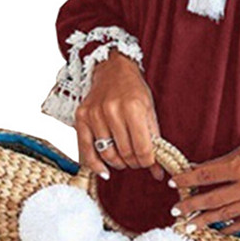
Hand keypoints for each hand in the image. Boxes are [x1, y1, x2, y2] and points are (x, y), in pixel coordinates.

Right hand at [75, 53, 164, 181]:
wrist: (113, 70)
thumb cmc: (134, 90)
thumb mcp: (149, 110)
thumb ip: (154, 140)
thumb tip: (158, 171)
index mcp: (133, 107)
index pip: (142, 148)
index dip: (148, 161)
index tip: (150, 162)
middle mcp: (112, 110)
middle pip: (125, 153)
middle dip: (134, 162)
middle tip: (138, 161)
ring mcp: (94, 114)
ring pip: (107, 154)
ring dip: (118, 163)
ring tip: (124, 160)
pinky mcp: (81, 118)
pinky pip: (85, 150)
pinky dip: (95, 164)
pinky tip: (104, 170)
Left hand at [167, 125, 239, 235]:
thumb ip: (219, 163)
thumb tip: (195, 172)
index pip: (204, 176)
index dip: (186, 180)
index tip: (173, 183)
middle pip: (211, 199)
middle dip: (190, 206)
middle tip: (175, 211)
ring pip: (225, 214)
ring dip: (205, 220)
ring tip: (190, 225)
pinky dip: (231, 227)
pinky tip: (219, 229)